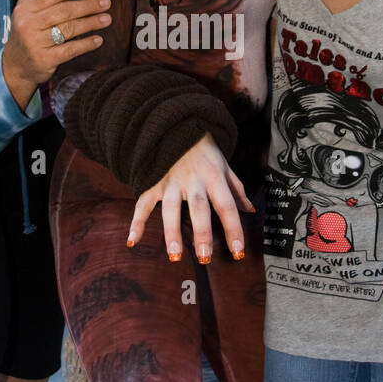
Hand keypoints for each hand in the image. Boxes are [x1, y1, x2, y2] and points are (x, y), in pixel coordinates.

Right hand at [1, 0, 110, 108]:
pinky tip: (98, 40)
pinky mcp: (45, 60)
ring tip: (107, 19)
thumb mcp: (25, 5)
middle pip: (63, 11)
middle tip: (106, 2)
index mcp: (25, 8)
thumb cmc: (26, 29)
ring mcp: (36, 43)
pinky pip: (69, 50)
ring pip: (68, 30)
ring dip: (90, 23)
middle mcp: (28, 25)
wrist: (15, 66)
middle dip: (87, 6)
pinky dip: (85, 45)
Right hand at [127, 134, 254, 262]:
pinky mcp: (153, 183)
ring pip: (171, 209)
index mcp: (214, 177)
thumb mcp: (224, 166)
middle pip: (199, 209)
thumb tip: (250, 211)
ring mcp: (170, 182)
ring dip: (172, 232)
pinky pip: (143, 204)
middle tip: (205, 257)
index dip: (234, 229)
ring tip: (174, 255)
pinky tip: (132, 241)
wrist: (178, 124)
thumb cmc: (205, 150)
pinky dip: (136, 222)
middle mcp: (193, 181)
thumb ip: (236, 190)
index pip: (227, 206)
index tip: (238, 252)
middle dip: (202, 233)